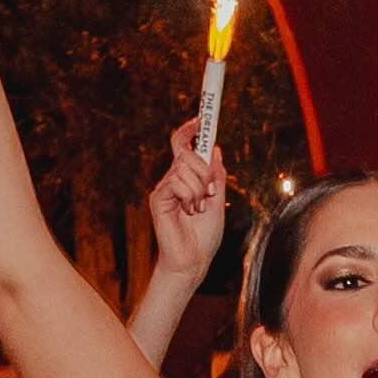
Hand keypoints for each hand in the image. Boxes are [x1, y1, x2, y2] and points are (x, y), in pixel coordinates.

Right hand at [141, 115, 232, 292]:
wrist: (194, 260)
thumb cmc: (204, 236)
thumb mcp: (218, 200)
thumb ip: (216, 175)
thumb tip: (215, 148)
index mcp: (187, 179)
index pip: (184, 147)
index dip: (190, 130)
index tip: (199, 118)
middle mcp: (173, 180)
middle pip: (188, 154)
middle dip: (205, 170)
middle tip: (210, 193)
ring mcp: (164, 188)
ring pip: (185, 168)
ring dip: (199, 189)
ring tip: (198, 209)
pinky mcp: (158, 198)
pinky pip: (177, 182)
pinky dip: (190, 196)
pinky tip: (189, 211)